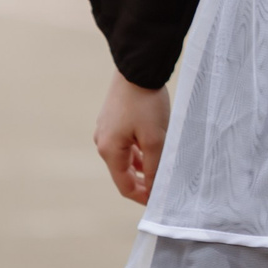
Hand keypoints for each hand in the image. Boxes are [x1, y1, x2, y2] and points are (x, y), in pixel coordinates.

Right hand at [94, 72, 170, 203]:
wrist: (138, 67)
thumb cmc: (146, 103)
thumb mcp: (155, 139)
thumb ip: (155, 168)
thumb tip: (154, 192)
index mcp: (109, 151)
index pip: (125, 186)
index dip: (143, 197)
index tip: (162, 200)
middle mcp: (102, 142)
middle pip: (123, 173)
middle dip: (144, 182)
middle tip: (165, 186)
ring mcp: (105, 129)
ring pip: (126, 157)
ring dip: (143, 166)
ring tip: (163, 168)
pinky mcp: (112, 118)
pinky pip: (125, 143)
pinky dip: (139, 150)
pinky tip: (154, 149)